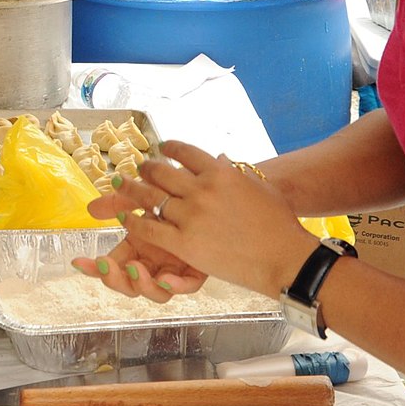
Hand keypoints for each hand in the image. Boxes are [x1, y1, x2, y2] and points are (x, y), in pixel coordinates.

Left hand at [72, 142, 316, 303]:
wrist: (283, 257)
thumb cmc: (279, 223)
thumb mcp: (259, 186)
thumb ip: (236, 172)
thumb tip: (221, 158)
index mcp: (221, 172)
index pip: (185, 152)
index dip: (169, 149)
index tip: (161, 149)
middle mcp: (202, 189)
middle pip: (162, 172)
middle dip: (146, 169)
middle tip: (139, 169)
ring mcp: (191, 216)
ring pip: (151, 198)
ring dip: (132, 190)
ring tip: (121, 186)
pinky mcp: (183, 243)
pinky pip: (148, 227)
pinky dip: (132, 220)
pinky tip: (124, 216)